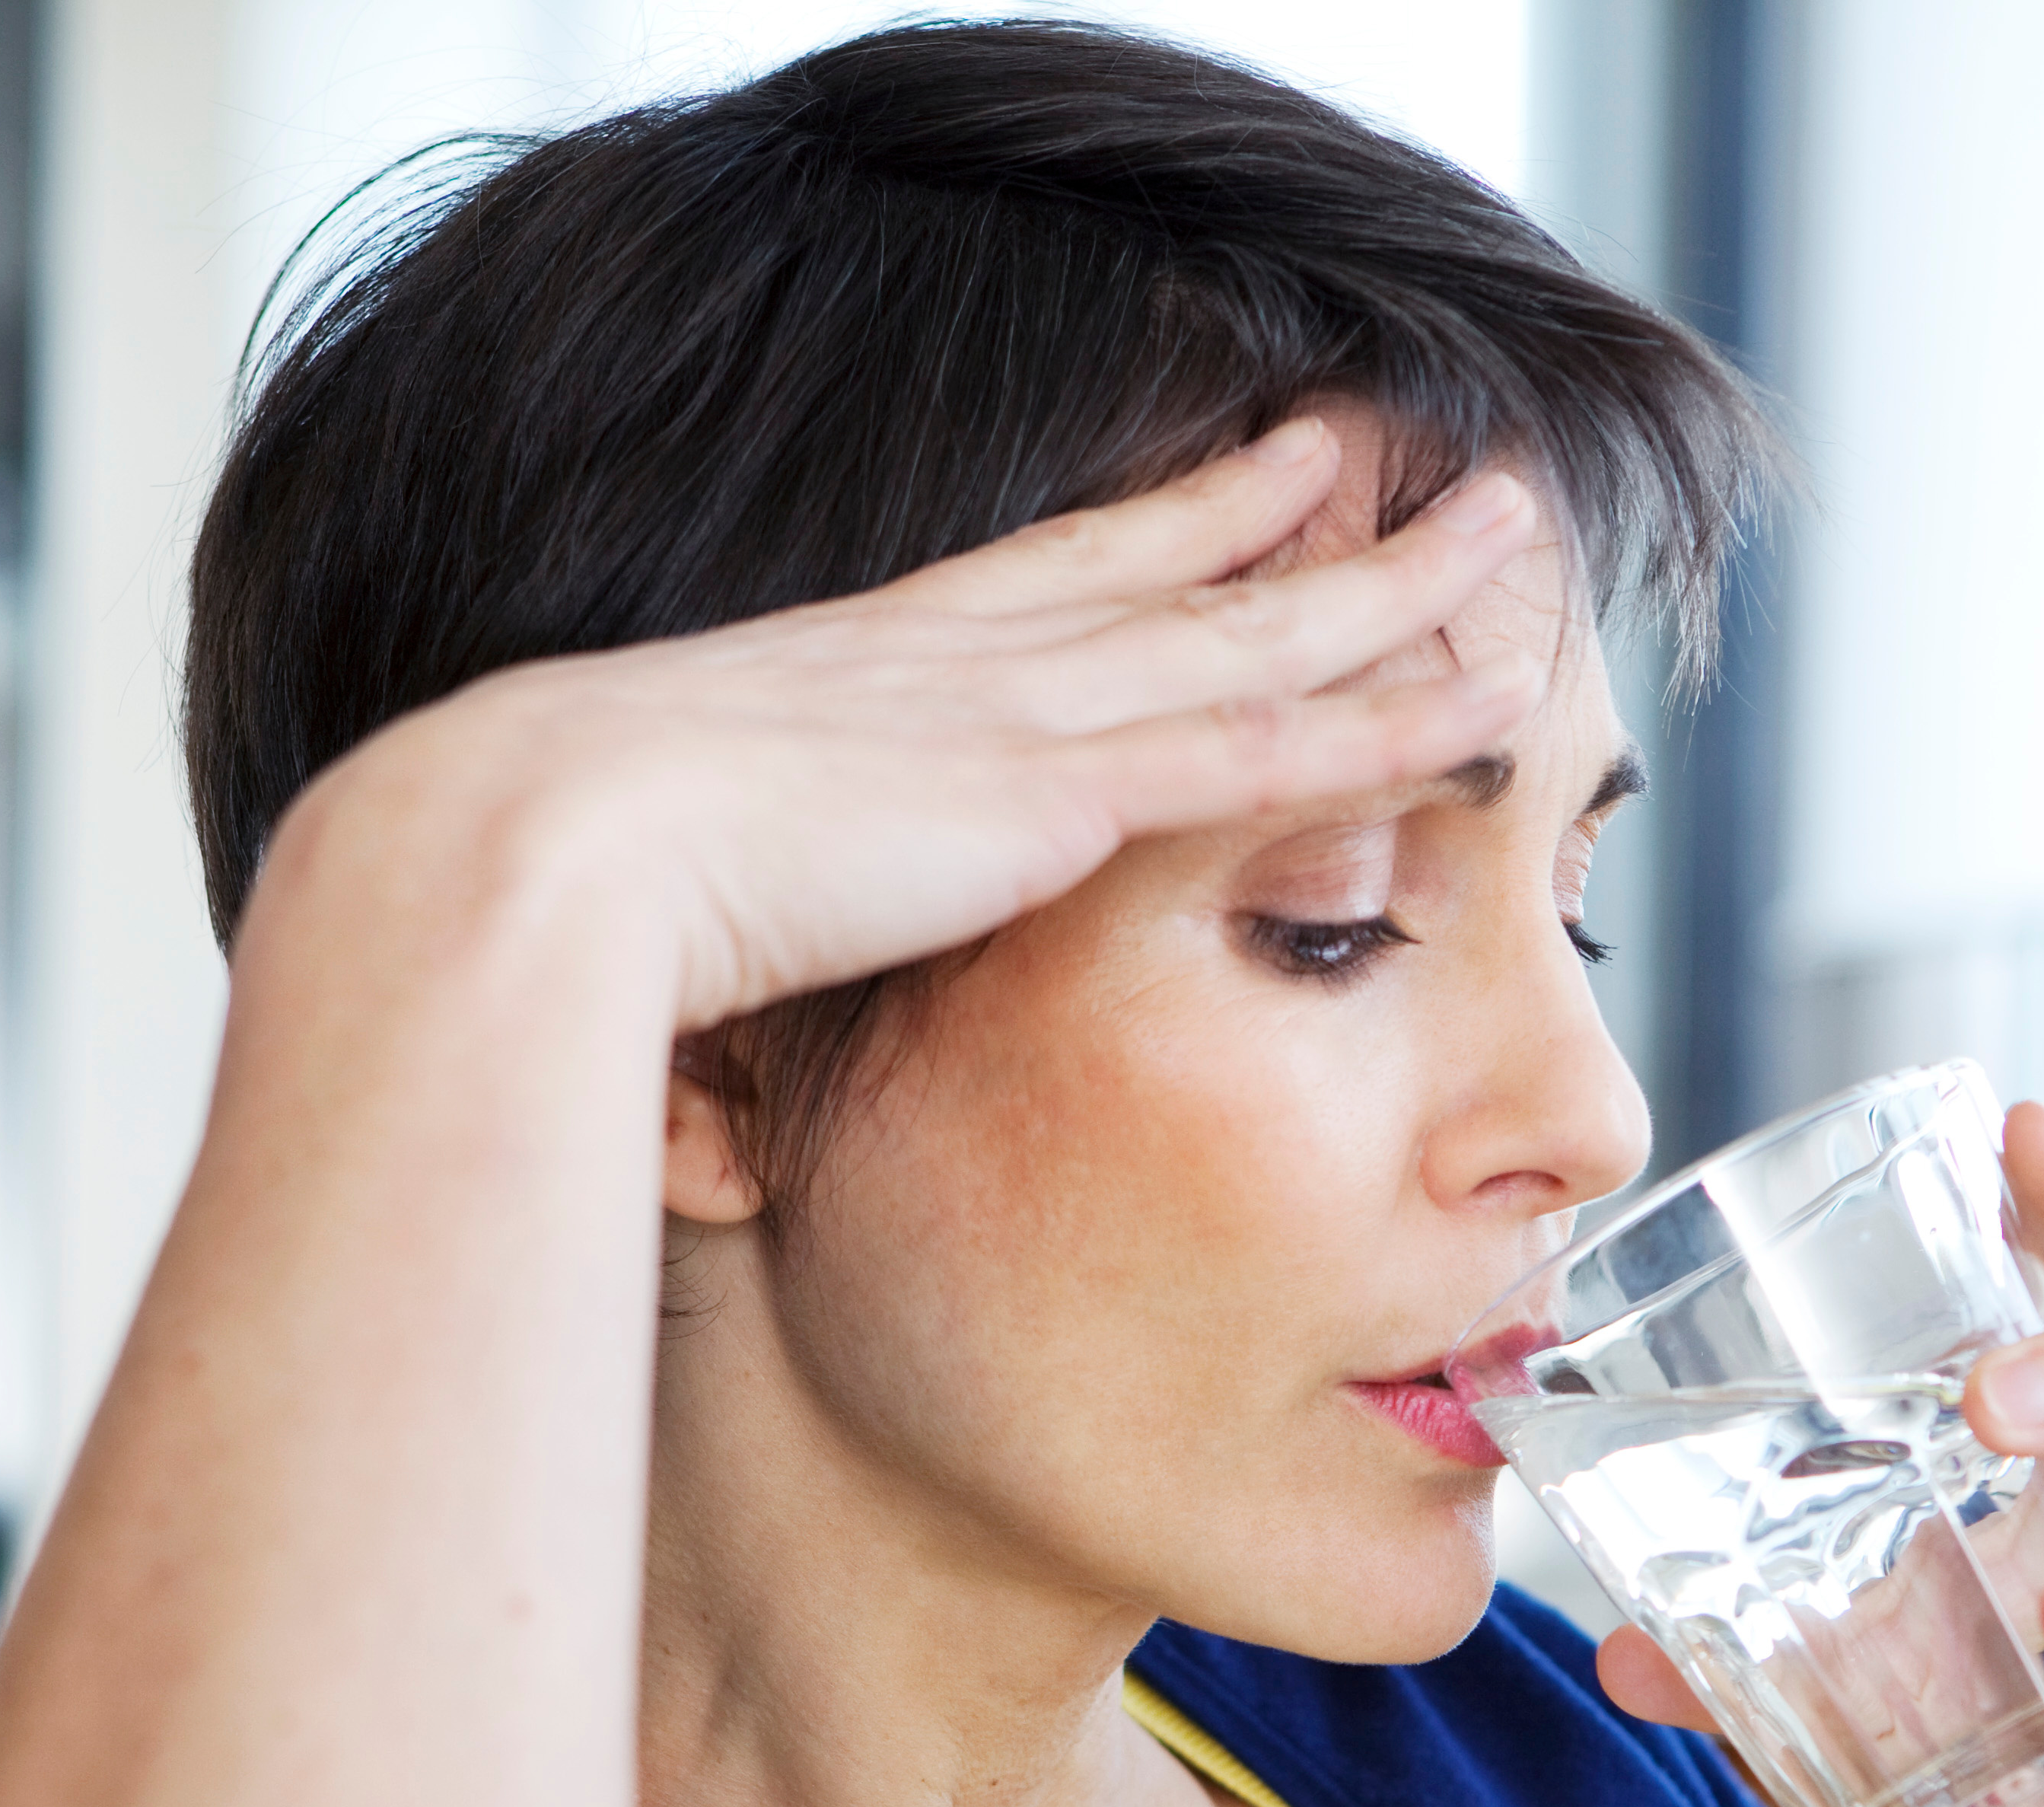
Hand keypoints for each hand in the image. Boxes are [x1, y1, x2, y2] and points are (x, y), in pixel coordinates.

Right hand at [237, 418, 1545, 1030]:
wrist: (529, 873)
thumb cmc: (548, 923)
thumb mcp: (661, 929)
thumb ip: (729, 984)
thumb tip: (717, 1111)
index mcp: (861, 685)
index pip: (1044, 585)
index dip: (1152, 529)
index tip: (1228, 484)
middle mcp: (962, 669)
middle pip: (1176, 572)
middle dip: (1301, 517)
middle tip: (1400, 458)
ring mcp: (1022, 719)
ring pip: (1264, 634)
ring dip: (1400, 589)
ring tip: (1514, 533)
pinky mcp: (1063, 795)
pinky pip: (1274, 743)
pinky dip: (1393, 714)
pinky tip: (1492, 691)